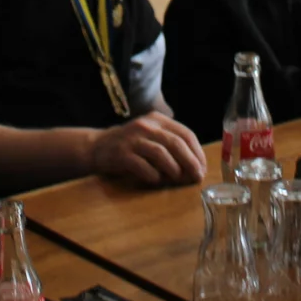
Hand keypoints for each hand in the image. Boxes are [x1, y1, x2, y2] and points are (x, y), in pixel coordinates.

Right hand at [88, 112, 206, 186]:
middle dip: (191, 162)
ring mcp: (133, 139)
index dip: (197, 152)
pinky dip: (153, 176)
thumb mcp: (152, 136)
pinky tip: (156, 181)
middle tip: (197, 177)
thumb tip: (196, 166)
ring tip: (177, 179)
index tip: (203, 168)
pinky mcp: (122, 154)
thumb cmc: (132, 145)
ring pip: (161, 153)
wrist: (98, 146)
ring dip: (174, 170)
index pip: (185, 134)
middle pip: (176, 143)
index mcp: (158, 120)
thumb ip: (171, 145)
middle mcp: (146, 126)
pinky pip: (143, 166)